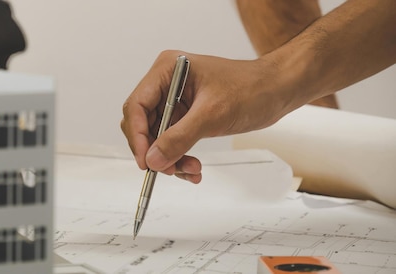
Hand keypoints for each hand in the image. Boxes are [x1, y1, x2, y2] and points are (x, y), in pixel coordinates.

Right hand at [121, 50, 292, 182]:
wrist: (278, 90)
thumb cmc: (252, 88)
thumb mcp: (212, 115)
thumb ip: (179, 138)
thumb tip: (154, 159)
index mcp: (167, 70)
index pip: (136, 105)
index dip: (137, 136)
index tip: (146, 160)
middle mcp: (166, 83)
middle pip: (142, 123)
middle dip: (155, 150)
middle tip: (167, 169)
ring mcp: (175, 100)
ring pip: (156, 137)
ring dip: (169, 158)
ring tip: (190, 170)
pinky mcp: (185, 114)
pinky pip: (172, 141)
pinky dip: (179, 157)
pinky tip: (192, 168)